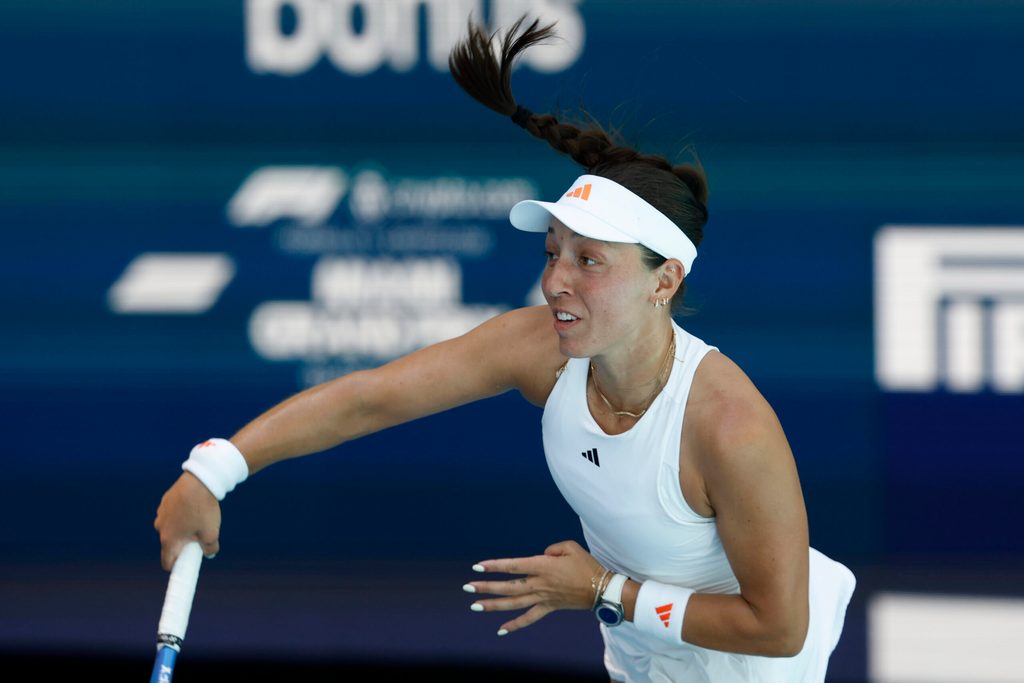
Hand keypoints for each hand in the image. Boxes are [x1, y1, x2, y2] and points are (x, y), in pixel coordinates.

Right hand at [154, 472, 221, 570]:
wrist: (200, 481)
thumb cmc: (203, 509)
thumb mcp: (212, 533)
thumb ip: (210, 548)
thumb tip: (209, 554)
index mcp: (169, 539)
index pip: (167, 562)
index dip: (177, 566)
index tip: (186, 565)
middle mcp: (160, 527)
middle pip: (170, 544)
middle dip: (182, 544)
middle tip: (198, 537)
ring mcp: (161, 513)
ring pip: (171, 527)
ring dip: (181, 527)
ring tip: (198, 518)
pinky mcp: (165, 501)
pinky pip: (172, 514)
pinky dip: (181, 514)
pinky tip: (193, 507)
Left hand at [463, 540, 602, 634]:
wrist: (601, 589)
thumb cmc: (587, 565)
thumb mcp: (570, 547)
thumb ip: (552, 548)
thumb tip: (541, 555)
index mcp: (543, 566)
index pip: (513, 566)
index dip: (495, 565)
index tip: (477, 566)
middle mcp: (539, 583)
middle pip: (508, 586)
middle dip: (486, 587)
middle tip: (467, 588)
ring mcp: (543, 598)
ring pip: (514, 603)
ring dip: (493, 605)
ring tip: (475, 606)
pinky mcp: (549, 608)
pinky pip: (529, 618)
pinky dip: (515, 625)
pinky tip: (500, 630)